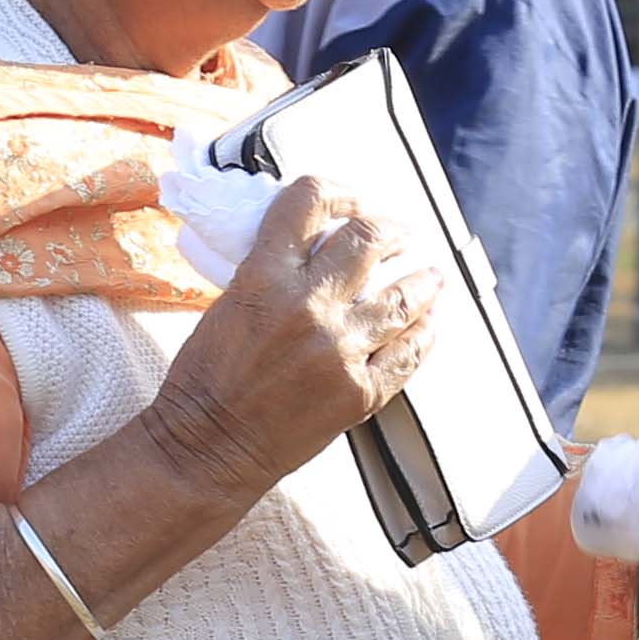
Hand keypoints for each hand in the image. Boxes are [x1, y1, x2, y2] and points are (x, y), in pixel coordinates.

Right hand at [145, 178, 434, 503]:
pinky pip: (408, 354)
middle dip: (393, 230)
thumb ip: (272, 273)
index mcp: (265, 277)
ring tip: (432, 277)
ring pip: (404, 297)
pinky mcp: (360, 391)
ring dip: (424, 281)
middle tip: (400, 234)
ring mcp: (340, 350)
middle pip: (369, 239)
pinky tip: (428, 325)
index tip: (352, 201)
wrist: (208, 447)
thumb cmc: (206, 382)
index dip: (339, 192)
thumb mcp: (228, 305)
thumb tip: (314, 251)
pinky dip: (423, 334)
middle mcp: (308, 306)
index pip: (309, 202)